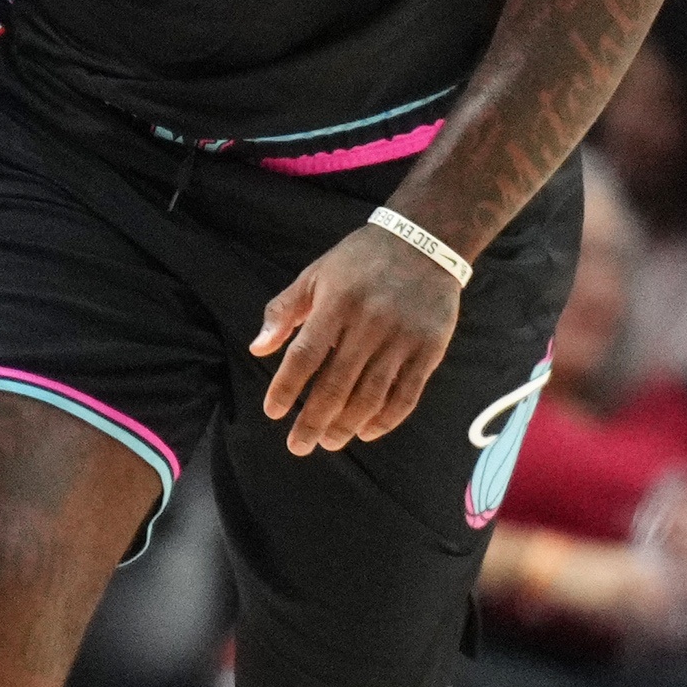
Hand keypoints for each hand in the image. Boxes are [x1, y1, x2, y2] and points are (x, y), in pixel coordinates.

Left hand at [252, 222, 465, 454]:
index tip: (273, 412)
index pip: (305, 356)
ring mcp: (402, 339)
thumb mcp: (316, 274)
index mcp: (337, 304)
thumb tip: (258, 349)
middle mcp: (369, 324)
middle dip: (314, 421)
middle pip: (337, 384)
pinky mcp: (429, 349)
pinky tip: (366, 432)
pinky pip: (406, 395)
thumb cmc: (361, 259)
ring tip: (329, 443)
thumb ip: (284, 311)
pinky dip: (386, 420)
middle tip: (298, 446)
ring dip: (346, 426)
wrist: (426, 240)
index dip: (287, 388)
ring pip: (371, 396)